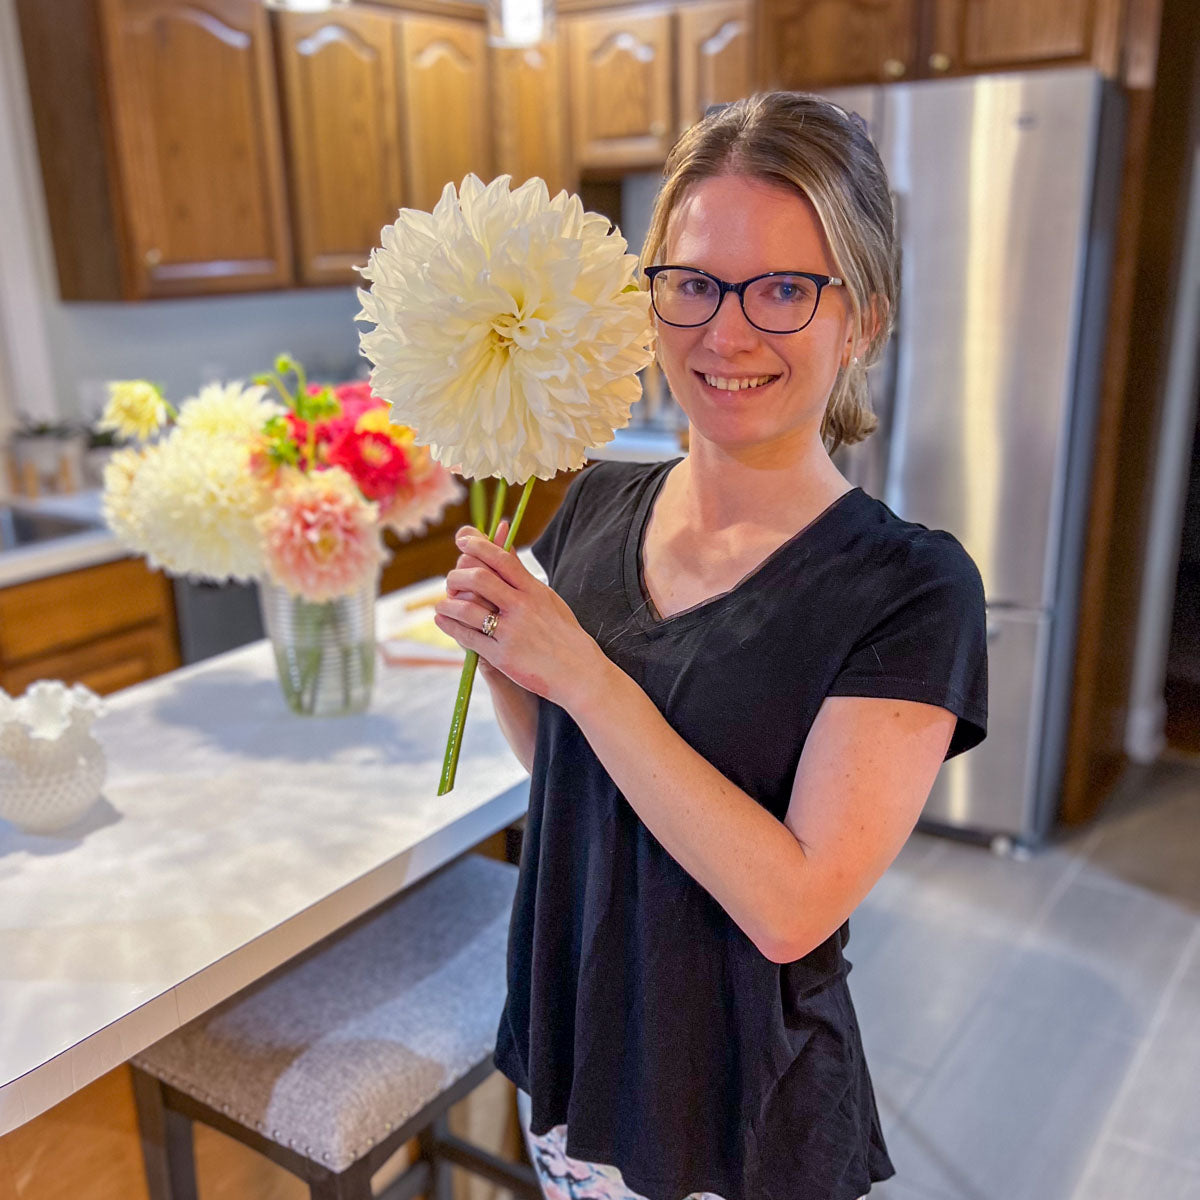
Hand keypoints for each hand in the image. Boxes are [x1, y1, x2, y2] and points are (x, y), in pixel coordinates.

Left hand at [434, 526, 606, 708]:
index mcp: (534, 590)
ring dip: (448, 603)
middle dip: (457, 576)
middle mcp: (522, 607)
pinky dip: (450, 626)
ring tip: (442, 604)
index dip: (478, 546)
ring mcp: (511, 631)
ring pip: (467, 608)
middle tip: (452, 580)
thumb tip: (503, 544)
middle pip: (479, 579)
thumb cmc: (563, 634)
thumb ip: (523, 575)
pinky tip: (443, 620)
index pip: (501, 558)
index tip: (463, 541)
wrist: (578, 672)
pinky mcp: (502, 655)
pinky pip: (468, 636)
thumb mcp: (548, 599)